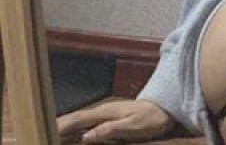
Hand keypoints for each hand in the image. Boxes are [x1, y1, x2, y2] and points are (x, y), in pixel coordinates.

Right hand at [57, 98, 176, 142]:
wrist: (162, 111)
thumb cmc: (149, 119)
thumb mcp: (132, 126)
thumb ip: (110, 129)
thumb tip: (87, 136)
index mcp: (106, 112)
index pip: (79, 119)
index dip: (62, 125)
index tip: (47, 129)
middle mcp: (102, 111)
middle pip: (76, 118)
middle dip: (59, 124)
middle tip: (41, 130)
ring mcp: (104, 114)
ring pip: (80, 121)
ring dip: (65, 126)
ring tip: (50, 132)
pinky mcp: (107, 119)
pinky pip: (87, 124)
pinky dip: (75, 128)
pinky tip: (69, 134)